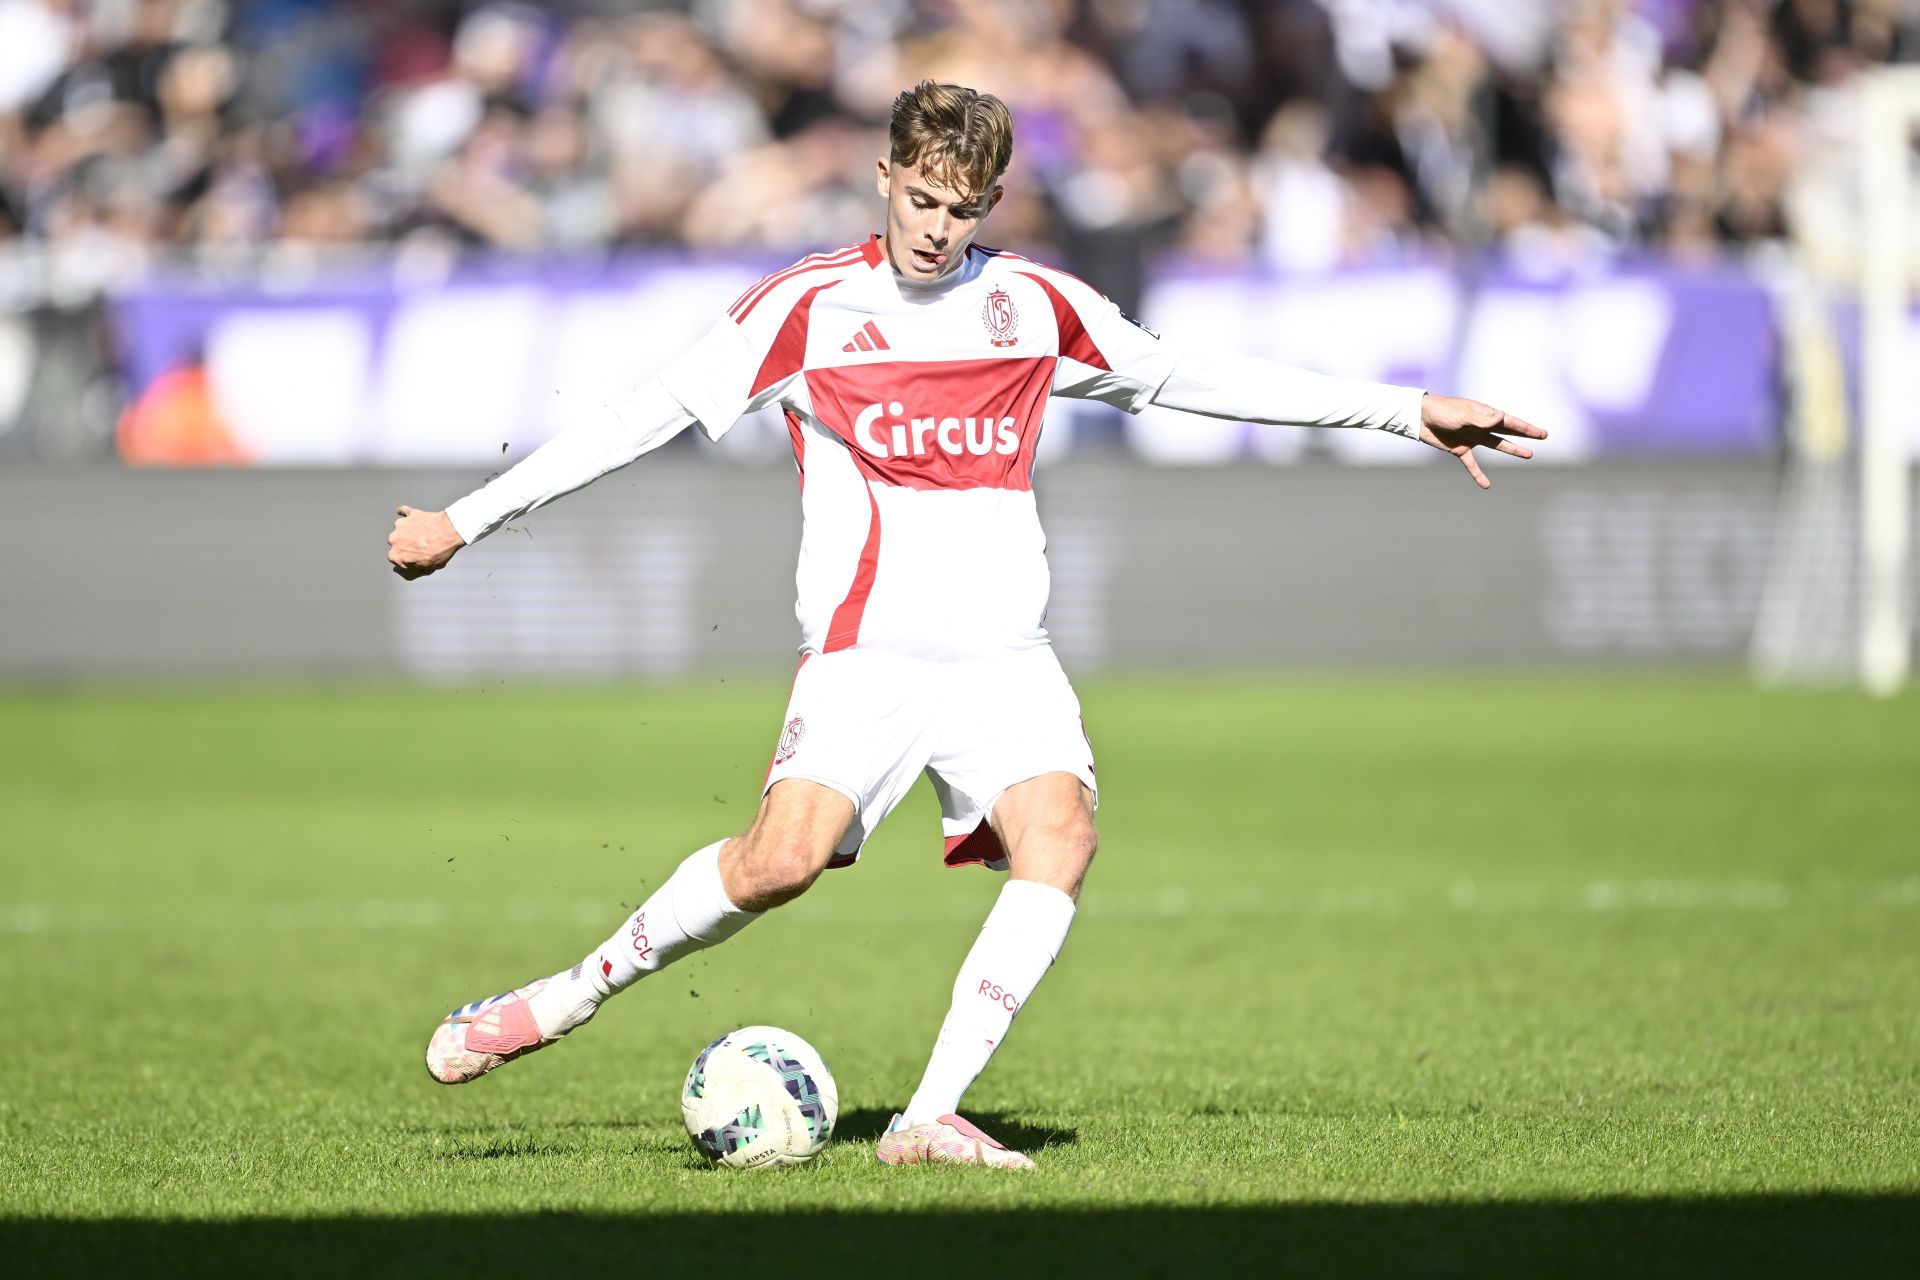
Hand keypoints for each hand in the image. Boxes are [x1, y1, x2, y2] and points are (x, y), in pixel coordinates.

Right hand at [387, 506, 463, 579]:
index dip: (409, 561)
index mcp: (395, 556)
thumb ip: (409, 573)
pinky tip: (412, 517)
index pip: (398, 561)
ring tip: (426, 536)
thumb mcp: (426, 569)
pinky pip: (404, 512)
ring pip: (402, 531)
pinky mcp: (410, 514)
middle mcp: (393, 540)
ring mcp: (400, 525)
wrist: (450, 531)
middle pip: (398, 545)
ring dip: (410, 533)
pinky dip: (406, 515)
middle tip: (423, 547)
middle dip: (408, 546)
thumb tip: (398, 570)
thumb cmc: (439, 552)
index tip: (419, 559)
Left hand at [1417, 394, 1546, 488]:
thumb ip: (1480, 418)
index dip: (1525, 428)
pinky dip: (1478, 475)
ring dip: (1512, 450)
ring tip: (1528, 456)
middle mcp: (1481, 425)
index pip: (1509, 422)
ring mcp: (1472, 437)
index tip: (1540, 433)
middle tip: (1543, 436)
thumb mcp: (1461, 414)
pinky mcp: (1459, 449)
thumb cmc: (1441, 411)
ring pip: (1496, 445)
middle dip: (1525, 434)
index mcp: (1484, 415)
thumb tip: (1501, 417)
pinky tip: (1486, 486)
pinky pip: (1472, 464)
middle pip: (1508, 431)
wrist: (1419, 417)